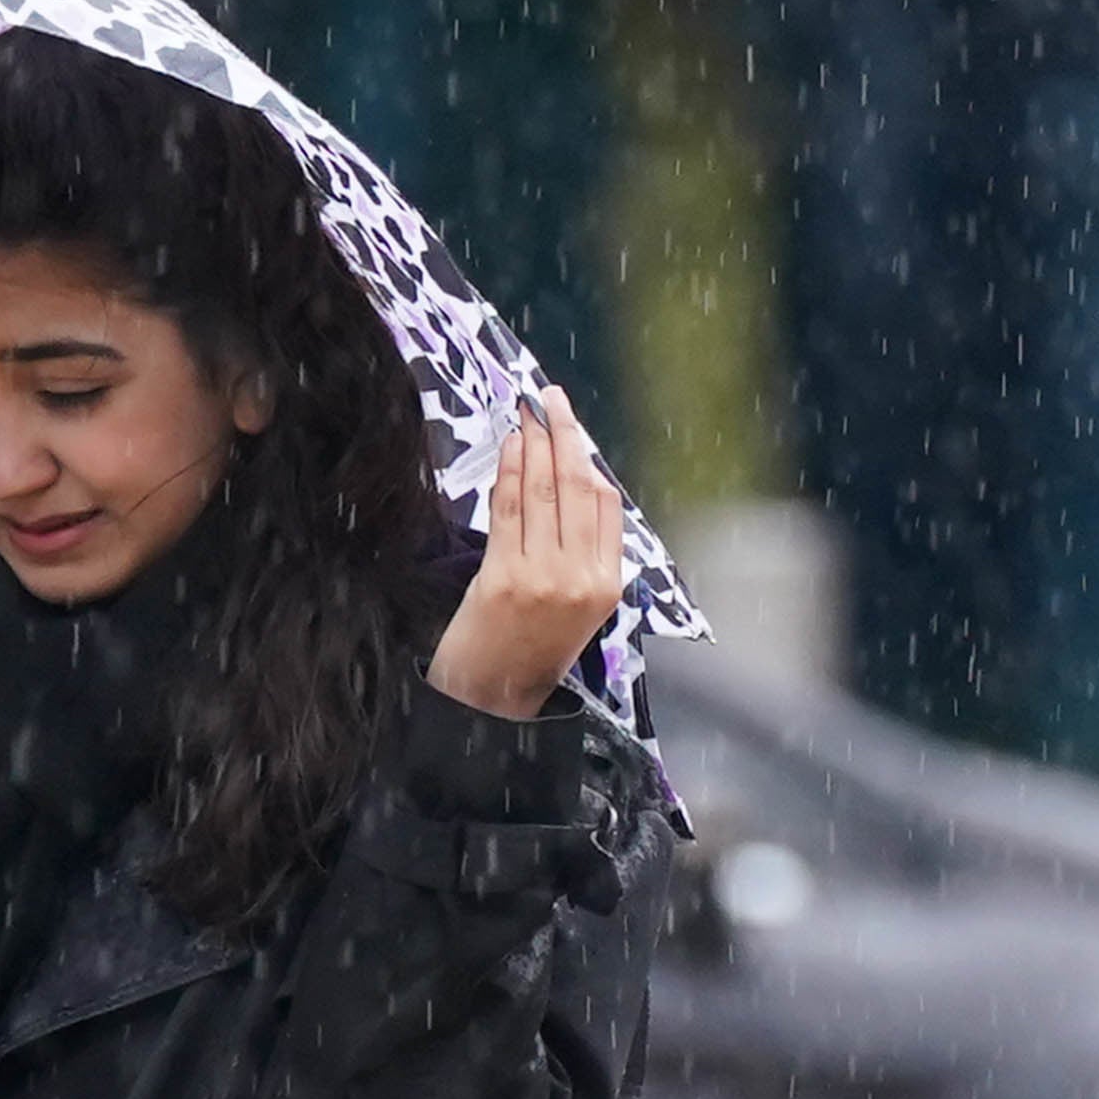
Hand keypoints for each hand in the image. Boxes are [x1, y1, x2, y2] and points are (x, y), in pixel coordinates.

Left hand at [426, 393, 625, 718]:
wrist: (491, 702)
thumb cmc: (529, 653)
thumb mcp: (575, 610)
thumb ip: (582, 556)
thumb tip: (573, 486)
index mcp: (608, 586)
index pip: (606, 504)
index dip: (587, 457)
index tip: (572, 426)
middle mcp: (582, 579)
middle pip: (575, 488)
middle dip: (562, 433)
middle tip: (548, 396)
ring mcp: (544, 578)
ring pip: (542, 492)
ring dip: (533, 443)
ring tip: (526, 411)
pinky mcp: (505, 579)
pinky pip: (509, 510)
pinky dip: (508, 471)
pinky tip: (508, 446)